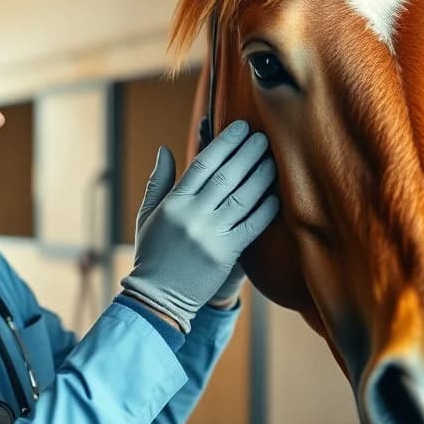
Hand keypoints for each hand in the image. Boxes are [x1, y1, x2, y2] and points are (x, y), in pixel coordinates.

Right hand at [120, 121, 278, 332]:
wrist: (158, 297)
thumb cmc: (153, 253)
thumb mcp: (148, 215)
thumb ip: (158, 182)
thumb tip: (165, 149)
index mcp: (174, 203)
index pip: (203, 164)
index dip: (224, 142)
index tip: (240, 127)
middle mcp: (192, 215)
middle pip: (226, 176)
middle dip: (247, 153)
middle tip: (263, 137)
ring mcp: (210, 235)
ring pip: (242, 198)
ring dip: (260, 176)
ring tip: (273, 160)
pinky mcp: (226, 254)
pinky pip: (251, 226)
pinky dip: (265, 209)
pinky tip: (276, 196)